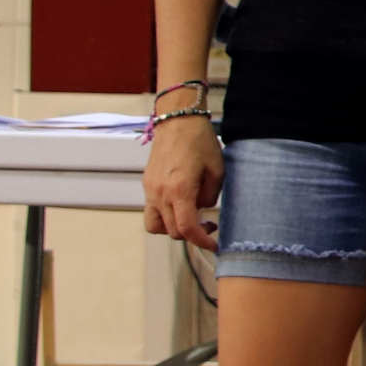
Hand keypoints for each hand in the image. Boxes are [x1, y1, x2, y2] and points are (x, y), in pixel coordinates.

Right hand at [142, 113, 222, 249]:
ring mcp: (150, 190)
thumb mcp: (217, 170)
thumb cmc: (200, 141)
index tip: (214, 246)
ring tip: (191, 219)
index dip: (202, 242)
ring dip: (173, 229)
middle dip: (192, 235)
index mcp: (179, 190)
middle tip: (209, 225)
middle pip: (172, 231)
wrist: (178, 120)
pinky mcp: (147, 184)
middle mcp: (160, 193)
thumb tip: (202, 209)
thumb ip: (211, 196)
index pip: (187, 229)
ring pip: (155, 226)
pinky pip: (151, 211)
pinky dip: (165, 216)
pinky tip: (180, 206)